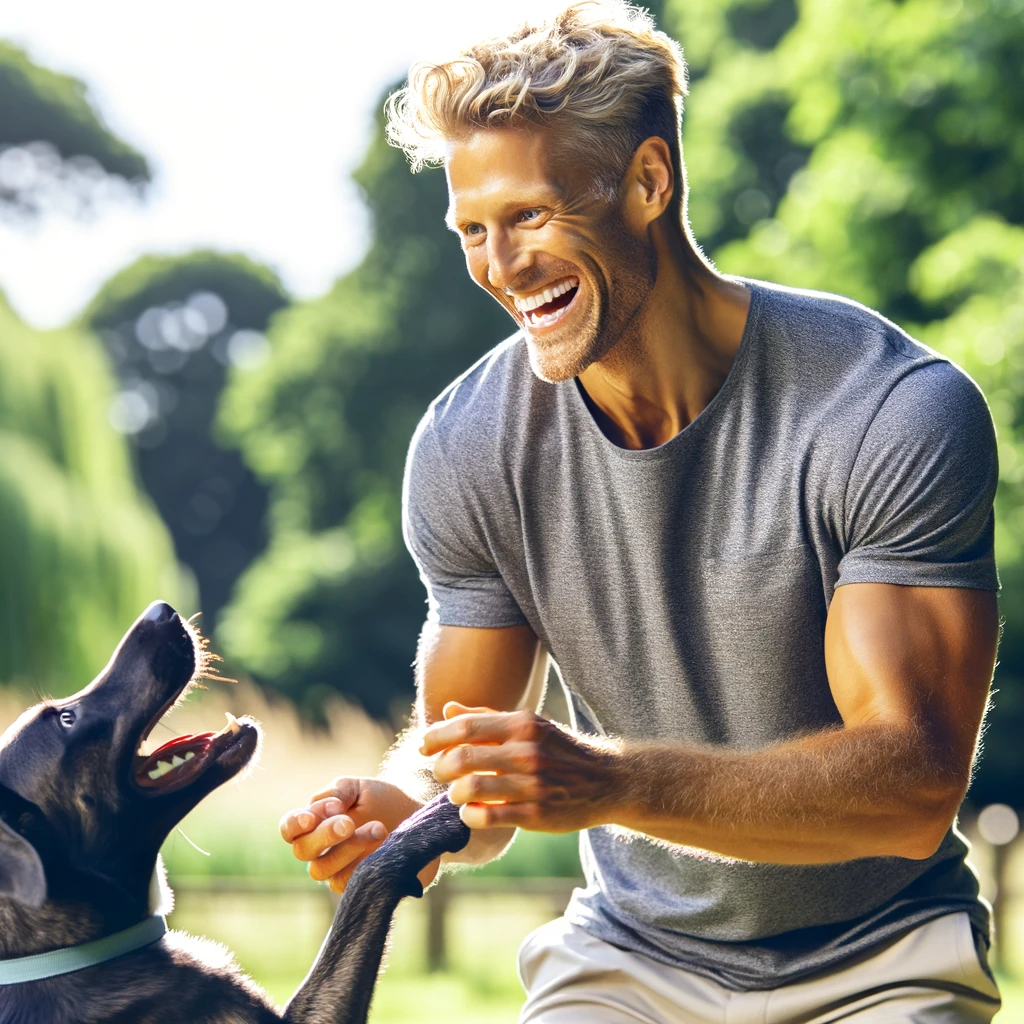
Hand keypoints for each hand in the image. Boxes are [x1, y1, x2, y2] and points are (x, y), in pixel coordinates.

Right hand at [279, 777, 437, 894]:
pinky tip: (382, 844)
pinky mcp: (356, 885)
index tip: (310, 817)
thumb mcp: (361, 788)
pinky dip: (361, 863)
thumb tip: (324, 808)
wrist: (420, 821)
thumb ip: (337, 792)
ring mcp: (337, 870)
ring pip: (321, 870)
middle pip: (302, 850)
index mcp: (317, 821)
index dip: (294, 825)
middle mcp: (321, 849)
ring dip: (347, 848)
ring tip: (378, 828)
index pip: (290, 828)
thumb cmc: (386, 801)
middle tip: (348, 822)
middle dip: (323, 835)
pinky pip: (344, 883)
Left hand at [422, 702, 618, 831]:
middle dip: (440, 767)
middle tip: (440, 772)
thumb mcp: (529, 725)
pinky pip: (487, 817)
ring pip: (470, 789)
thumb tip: (448, 710)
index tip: (424, 746)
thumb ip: (487, 718)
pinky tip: (471, 813)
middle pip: (461, 757)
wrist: (607, 780)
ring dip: (454, 793)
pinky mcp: (536, 814)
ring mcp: (532, 784)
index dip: (436, 736)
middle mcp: (527, 751)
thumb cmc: (559, 750)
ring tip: (457, 794)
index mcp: (523, 724)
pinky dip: (469, 816)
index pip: (465, 726)